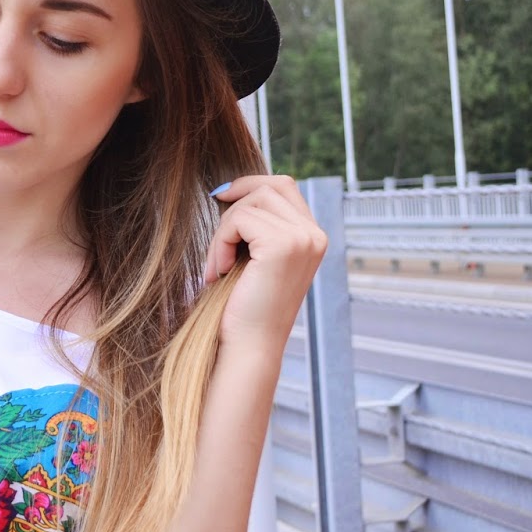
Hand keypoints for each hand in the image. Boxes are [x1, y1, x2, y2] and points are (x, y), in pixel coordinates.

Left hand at [205, 175, 327, 349]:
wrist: (250, 345)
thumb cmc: (246, 306)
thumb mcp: (256, 257)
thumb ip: (258, 225)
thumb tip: (230, 189)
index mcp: (313, 237)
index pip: (284, 187)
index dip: (250, 185)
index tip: (221, 197)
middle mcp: (314, 235)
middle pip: (269, 187)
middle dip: (234, 207)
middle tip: (217, 246)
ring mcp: (303, 238)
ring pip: (250, 202)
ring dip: (222, 232)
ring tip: (217, 266)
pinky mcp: (282, 244)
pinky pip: (239, 219)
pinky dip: (219, 243)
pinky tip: (219, 272)